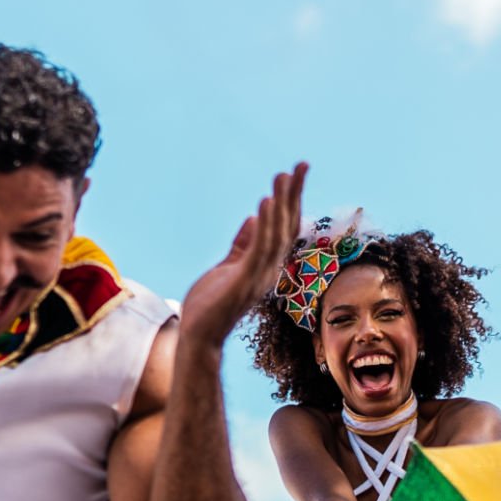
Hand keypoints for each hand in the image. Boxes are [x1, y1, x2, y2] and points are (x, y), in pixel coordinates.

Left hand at [177, 162, 306, 347]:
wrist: (199, 336)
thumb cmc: (211, 306)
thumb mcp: (227, 266)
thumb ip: (241, 244)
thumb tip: (251, 219)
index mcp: (264, 264)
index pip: (283, 226)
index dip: (291, 200)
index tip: (295, 174)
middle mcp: (268, 268)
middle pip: (286, 225)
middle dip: (293, 194)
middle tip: (301, 165)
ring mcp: (258, 275)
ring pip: (276, 234)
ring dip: (280, 204)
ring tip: (282, 177)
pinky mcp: (244, 280)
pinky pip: (258, 249)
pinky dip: (263, 225)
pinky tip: (264, 203)